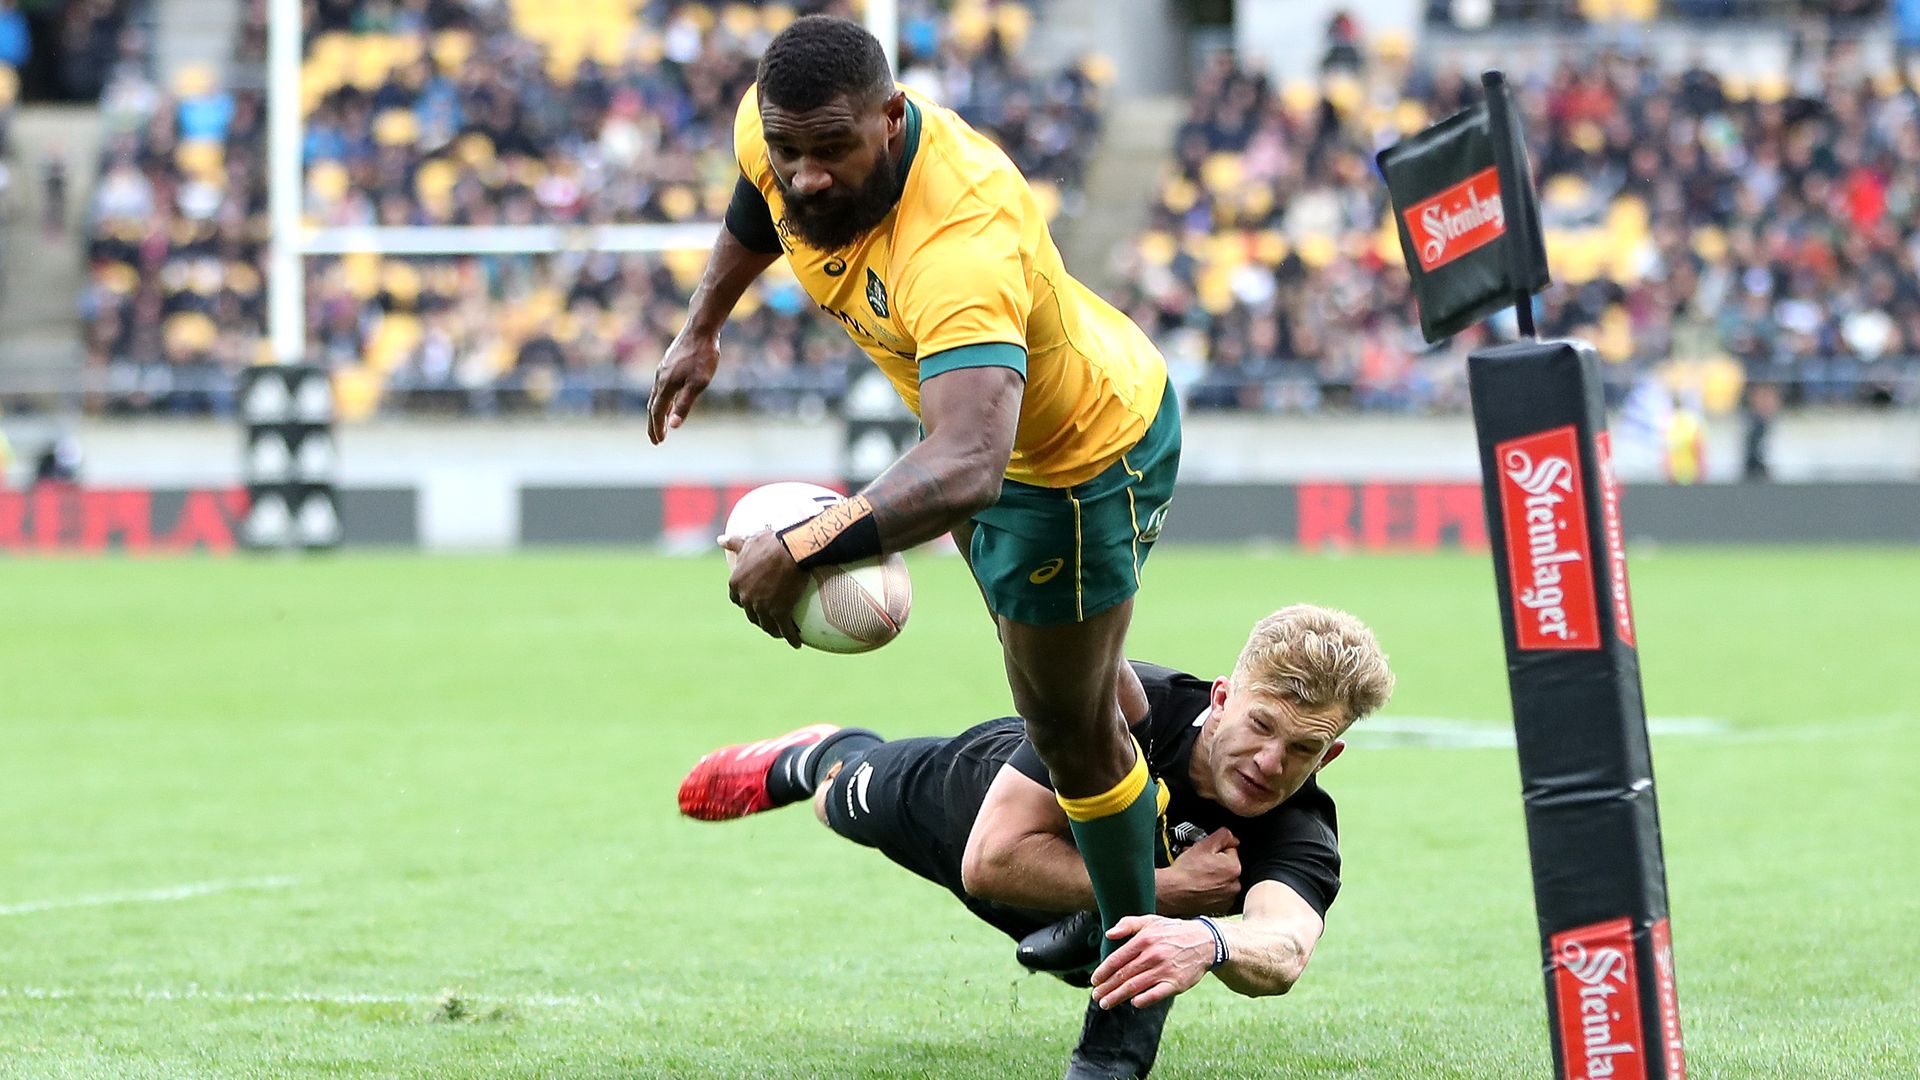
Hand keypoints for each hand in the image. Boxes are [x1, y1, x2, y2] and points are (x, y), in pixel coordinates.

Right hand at [648, 330, 720, 443]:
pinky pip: (660, 387)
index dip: (657, 427)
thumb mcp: (698, 383)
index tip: (658, 441)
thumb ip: (684, 405)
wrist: (701, 329)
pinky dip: (661, 399)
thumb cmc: (703, 356)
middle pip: (653, 406)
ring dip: (657, 412)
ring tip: (660, 424)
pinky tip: (668, 400)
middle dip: (654, 424)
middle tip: (655, 439)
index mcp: (666, 385)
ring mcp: (663, 370)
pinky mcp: (668, 364)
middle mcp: (660, 378)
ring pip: (656, 396)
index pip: (658, 412)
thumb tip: (673, 425)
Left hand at [719, 531, 807, 648]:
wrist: (791, 550)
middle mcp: (746, 597)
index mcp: (736, 582)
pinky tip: (796, 643)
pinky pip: (784, 629)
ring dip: (772, 630)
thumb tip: (720, 540)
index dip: (743, 601)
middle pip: (750, 613)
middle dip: (758, 617)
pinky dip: (790, 638)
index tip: (751, 601)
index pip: (735, 598)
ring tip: (780, 632)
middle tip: (768, 618)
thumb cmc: (771, 542)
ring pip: (766, 625)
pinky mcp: (779, 612)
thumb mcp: (750, 541)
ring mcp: (762, 606)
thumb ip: (734, 543)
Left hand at [1090, 915, 1215, 1008]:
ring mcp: (1164, 970)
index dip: (1103, 971)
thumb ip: (1128, 924)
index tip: (1094, 980)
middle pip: (1123, 975)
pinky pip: (1156, 994)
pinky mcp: (1176, 983)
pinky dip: (1143, 1000)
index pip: (1117, 959)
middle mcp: (1153, 955)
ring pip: (1135, 986)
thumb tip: (1108, 934)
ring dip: (1117, 996)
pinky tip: (1133, 1003)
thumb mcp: (1151, 921)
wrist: (1206, 942)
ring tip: (1106, 1003)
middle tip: (1096, 996)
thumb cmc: (1174, 932)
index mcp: (1144, 939)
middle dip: (1107, 987)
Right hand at [1155, 828, 1239, 915]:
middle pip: (1226, 866)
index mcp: (1234, 868)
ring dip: (1212, 875)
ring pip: (1222, 880)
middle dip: (1214, 862)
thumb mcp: (1203, 845)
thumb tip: (1233, 838)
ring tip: (1196, 874)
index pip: (1230, 851)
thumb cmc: (1185, 872)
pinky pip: (1218, 894)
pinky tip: (1198, 885)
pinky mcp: (1219, 908)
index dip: (1215, 849)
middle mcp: (1235, 885)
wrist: (1171, 892)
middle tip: (1198, 862)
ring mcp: (1227, 899)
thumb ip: (1223, 836)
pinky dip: (1210, 889)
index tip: (1204, 853)